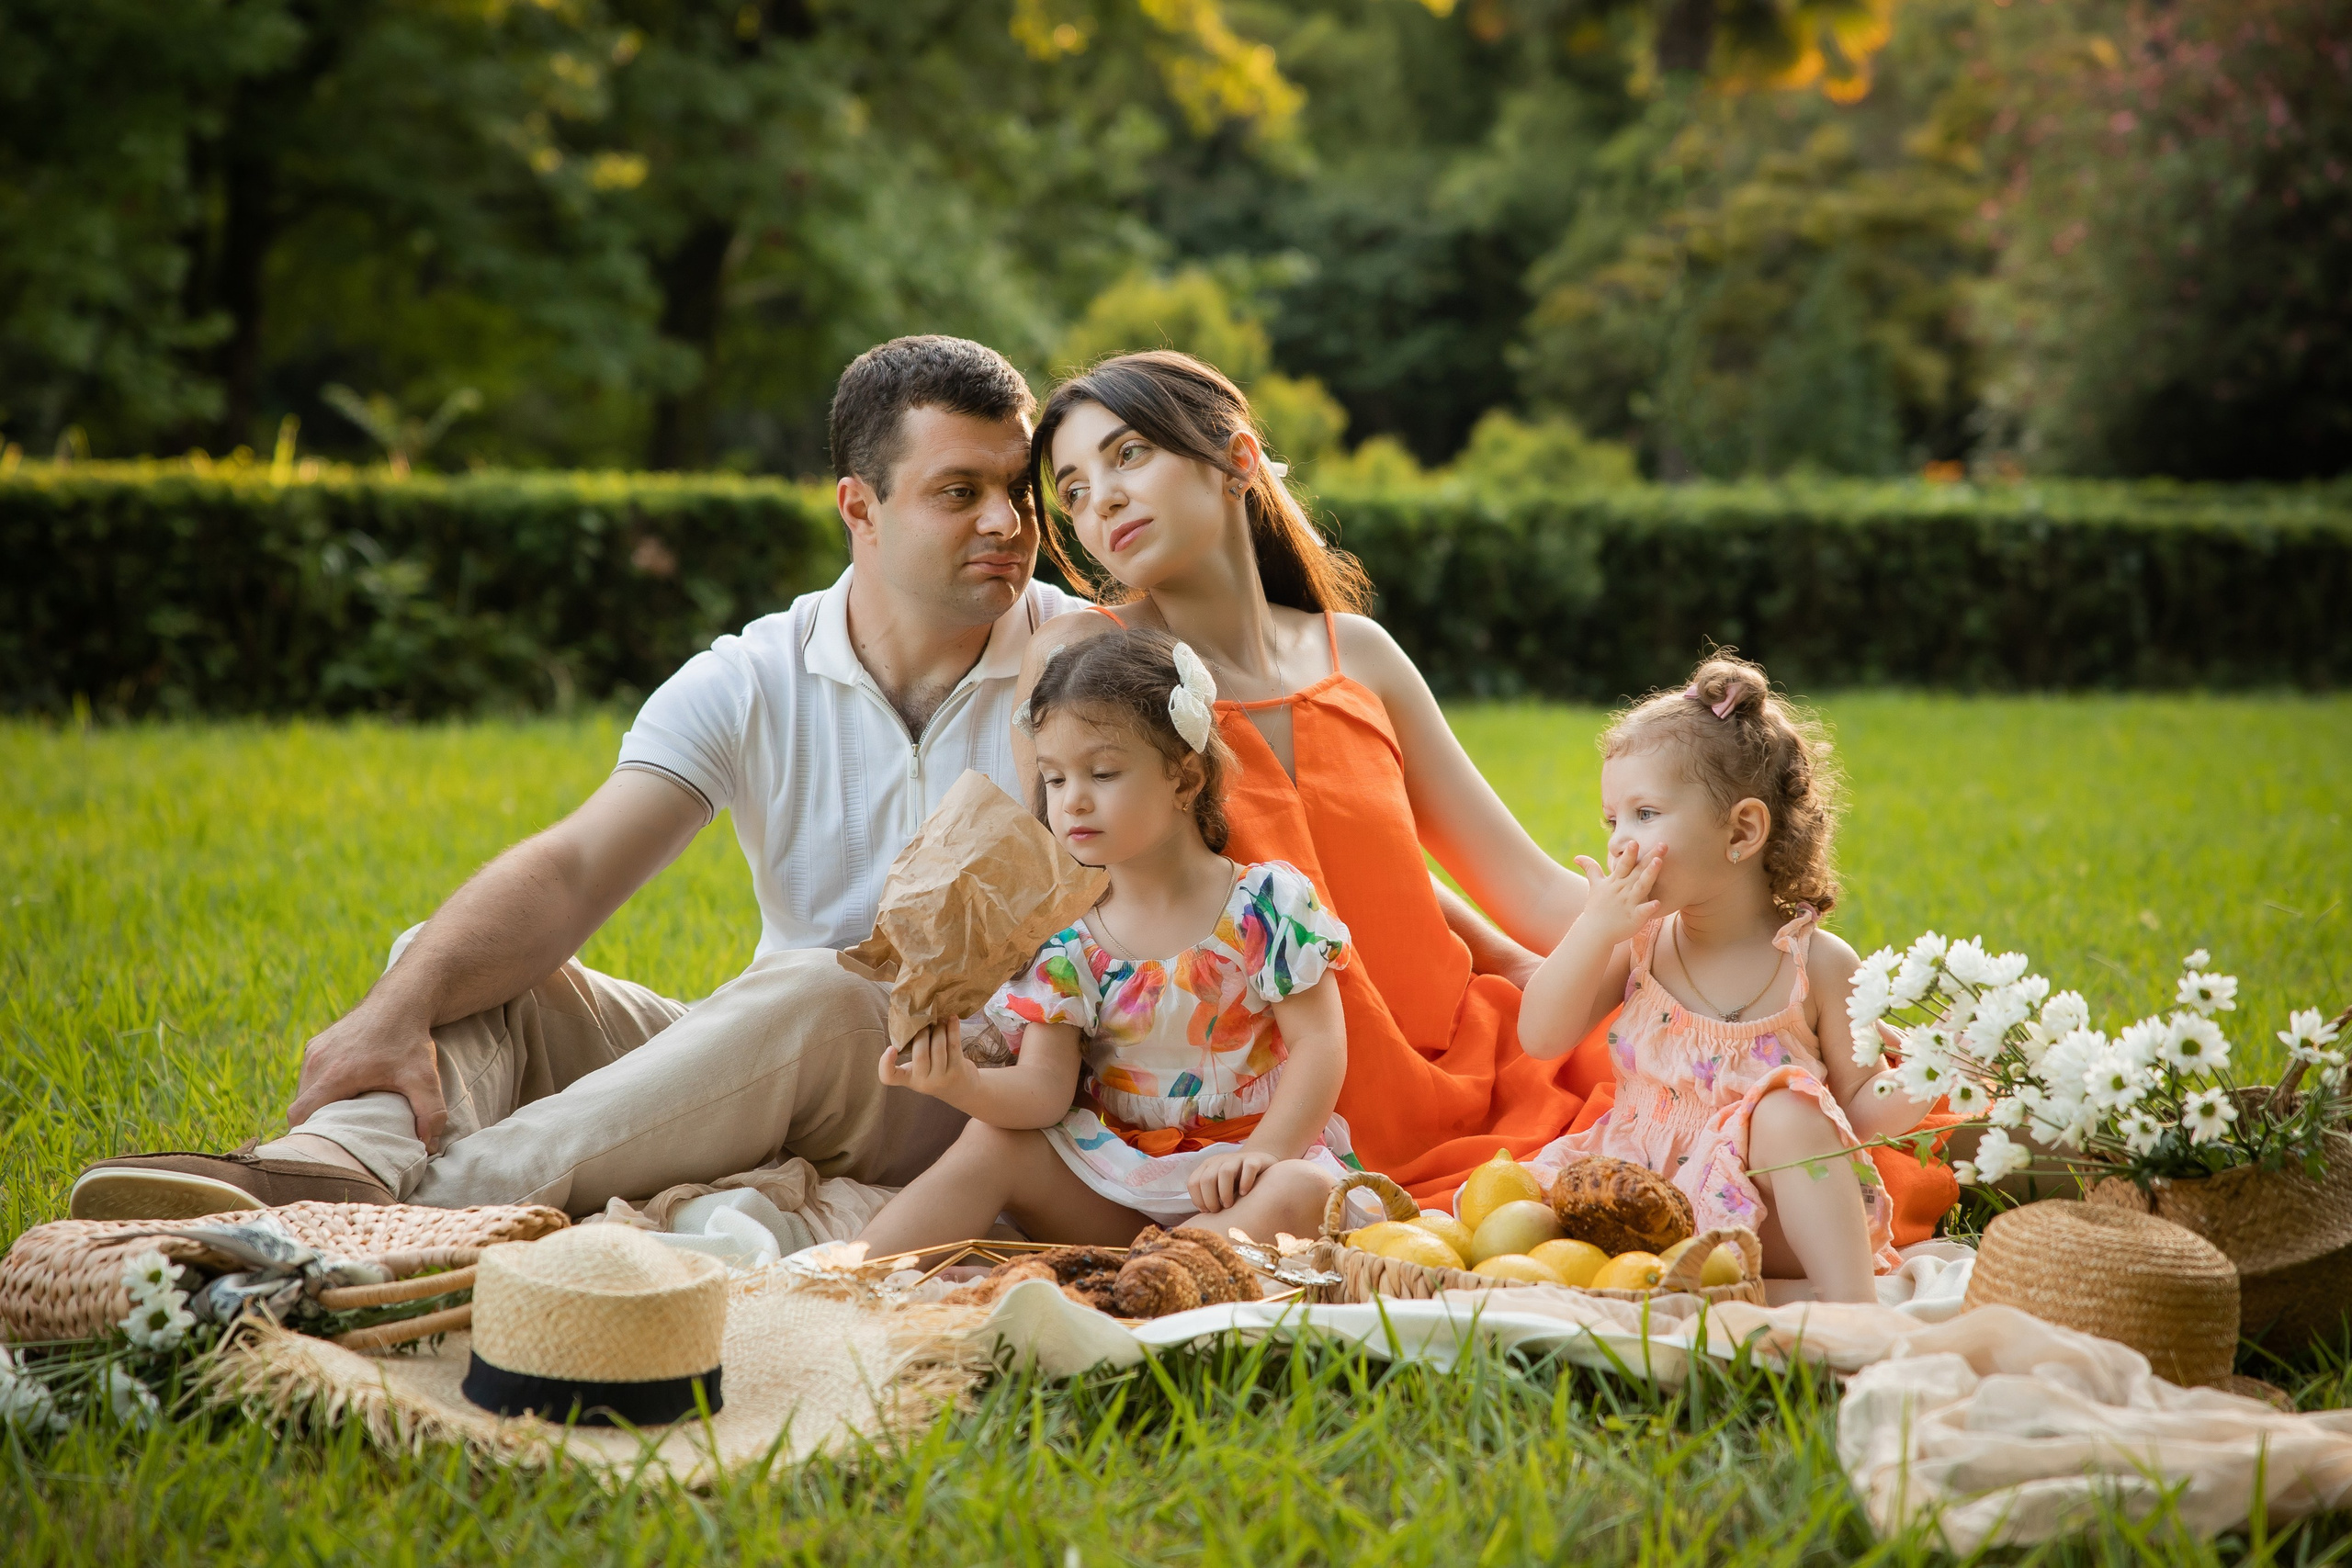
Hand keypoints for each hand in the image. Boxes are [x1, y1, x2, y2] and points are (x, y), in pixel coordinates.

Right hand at [285, 1001, 446, 1146]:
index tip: (329, 1147)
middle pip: (300, 1106)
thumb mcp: (425, 1078)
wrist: (403, 999)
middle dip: (317, 1123)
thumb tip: (428, 1146)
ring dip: (319, 1105)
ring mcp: (314, 1050)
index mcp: (334, 1074)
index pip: (300, 1115)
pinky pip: (309, 1074)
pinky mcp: (318, 1043)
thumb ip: (430, 1113)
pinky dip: (321, 1088)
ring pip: (304, 1090)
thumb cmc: (411, 1040)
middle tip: (341, 1136)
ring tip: (345, 1115)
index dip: (310, 1135)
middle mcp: (317, 1061)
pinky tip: (345, 1093)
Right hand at [877, 1020, 979, 1108]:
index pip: (889, 1077)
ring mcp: (941, 1078)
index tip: (891, 1048)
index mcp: (909, 1079)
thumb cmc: (936, 1072)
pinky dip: (953, 1029)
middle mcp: (923, 1082)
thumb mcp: (920, 1068)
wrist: (962, 1090)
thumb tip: (914, 1020)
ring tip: (940, 1020)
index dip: (885, 1064)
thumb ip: (914, 1051)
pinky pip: (954, 1045)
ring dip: (939, 1029)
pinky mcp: (957, 1071)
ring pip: (938, 1048)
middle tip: (926, 1022)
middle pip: (920, 1054)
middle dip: (922, 1033)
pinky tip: (953, 1018)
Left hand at [1187, 1148, 1276, 1213]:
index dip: (1197, 1199)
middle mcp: (1220, 1161)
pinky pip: (1249, 1167)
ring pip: (1226, 1172)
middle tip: (1218, 1211)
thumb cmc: (1235, 1183)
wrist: (1259, 1164)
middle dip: (1210, 1199)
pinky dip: (1246, 1182)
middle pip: (1207, 1179)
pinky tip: (1245, 1194)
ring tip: (1229, 1205)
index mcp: (1207, 1167)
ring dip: (1225, 1192)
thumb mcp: (1218, 1187)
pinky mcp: (1255, 1160)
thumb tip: (1200, 1218)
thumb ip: (1208, 1196)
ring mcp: (1238, 1159)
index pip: (1193, 1182)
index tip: (1206, 1211)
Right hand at [1569, 841, 1662, 949]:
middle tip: (1663, 844)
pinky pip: (1642, 912)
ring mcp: (1629, 904)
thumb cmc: (1596, 908)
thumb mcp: (1594, 886)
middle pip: (1637, 871)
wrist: (1594, 932)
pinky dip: (1649, 908)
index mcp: (1616, 882)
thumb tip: (1577, 857)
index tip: (1635, 841)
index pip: (1623, 865)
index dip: (1629, 854)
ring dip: (1650, 874)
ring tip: (1659, 862)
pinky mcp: (1634, 918)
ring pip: (1641, 887)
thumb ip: (1590, 869)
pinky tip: (1658, 903)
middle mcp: (1623, 890)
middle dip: (1649, 857)